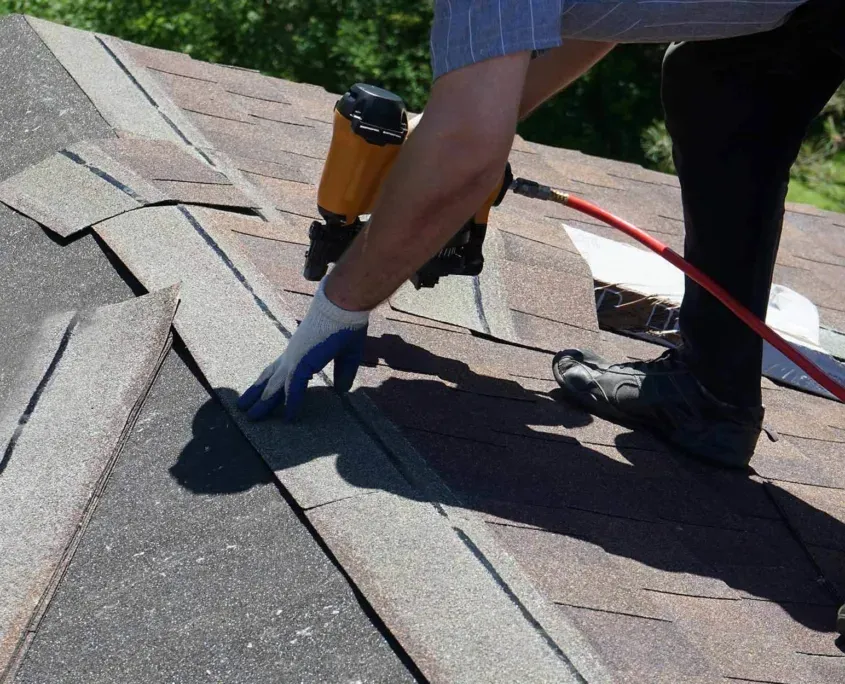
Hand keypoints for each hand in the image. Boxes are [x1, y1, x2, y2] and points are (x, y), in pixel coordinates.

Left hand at [237, 279, 369, 420]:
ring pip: (274, 386)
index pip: (282, 370)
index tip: (267, 394)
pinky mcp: (302, 362)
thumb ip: (343, 372)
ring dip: (262, 402)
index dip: (274, 383)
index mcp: (301, 350)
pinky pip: (293, 389)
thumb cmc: (346, 322)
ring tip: (249, 417)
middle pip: (270, 377)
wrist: (344, 304)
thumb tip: (341, 390)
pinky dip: (290, 404)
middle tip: (244, 406)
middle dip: (257, 393)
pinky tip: (288, 419)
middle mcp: (293, 354)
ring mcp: (295, 358)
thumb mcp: (347, 354)